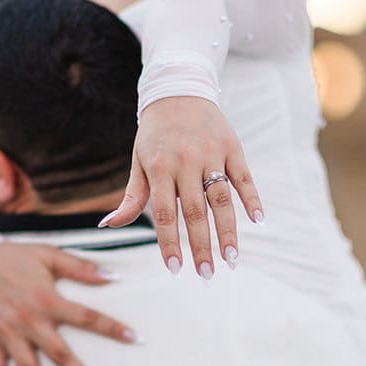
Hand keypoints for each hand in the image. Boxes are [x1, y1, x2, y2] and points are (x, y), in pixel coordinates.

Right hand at [0, 241, 137, 365]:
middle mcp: (31, 322)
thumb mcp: (49, 256)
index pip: (87, 318)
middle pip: (60, 356)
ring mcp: (10, 335)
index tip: (135, 339)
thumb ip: (81, 268)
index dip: (112, 328)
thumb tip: (113, 276)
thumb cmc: (14, 258)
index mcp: (48, 301)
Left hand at [99, 97, 261, 275]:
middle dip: (200, 246)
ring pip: (221, 198)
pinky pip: (243, 177)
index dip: (169, 242)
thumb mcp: (138, 161)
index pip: (163, 213)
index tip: (175, 269)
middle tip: (206, 274)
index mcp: (158, 168)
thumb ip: (131, 197)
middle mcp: (185, 161)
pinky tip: (258, 221)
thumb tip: (107, 226)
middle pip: (194, 211)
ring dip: (228, 231)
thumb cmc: (154, 135)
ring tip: (231, 259)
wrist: (178, 90)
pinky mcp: (232, 147)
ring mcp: (211, 154)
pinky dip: (252, 198)